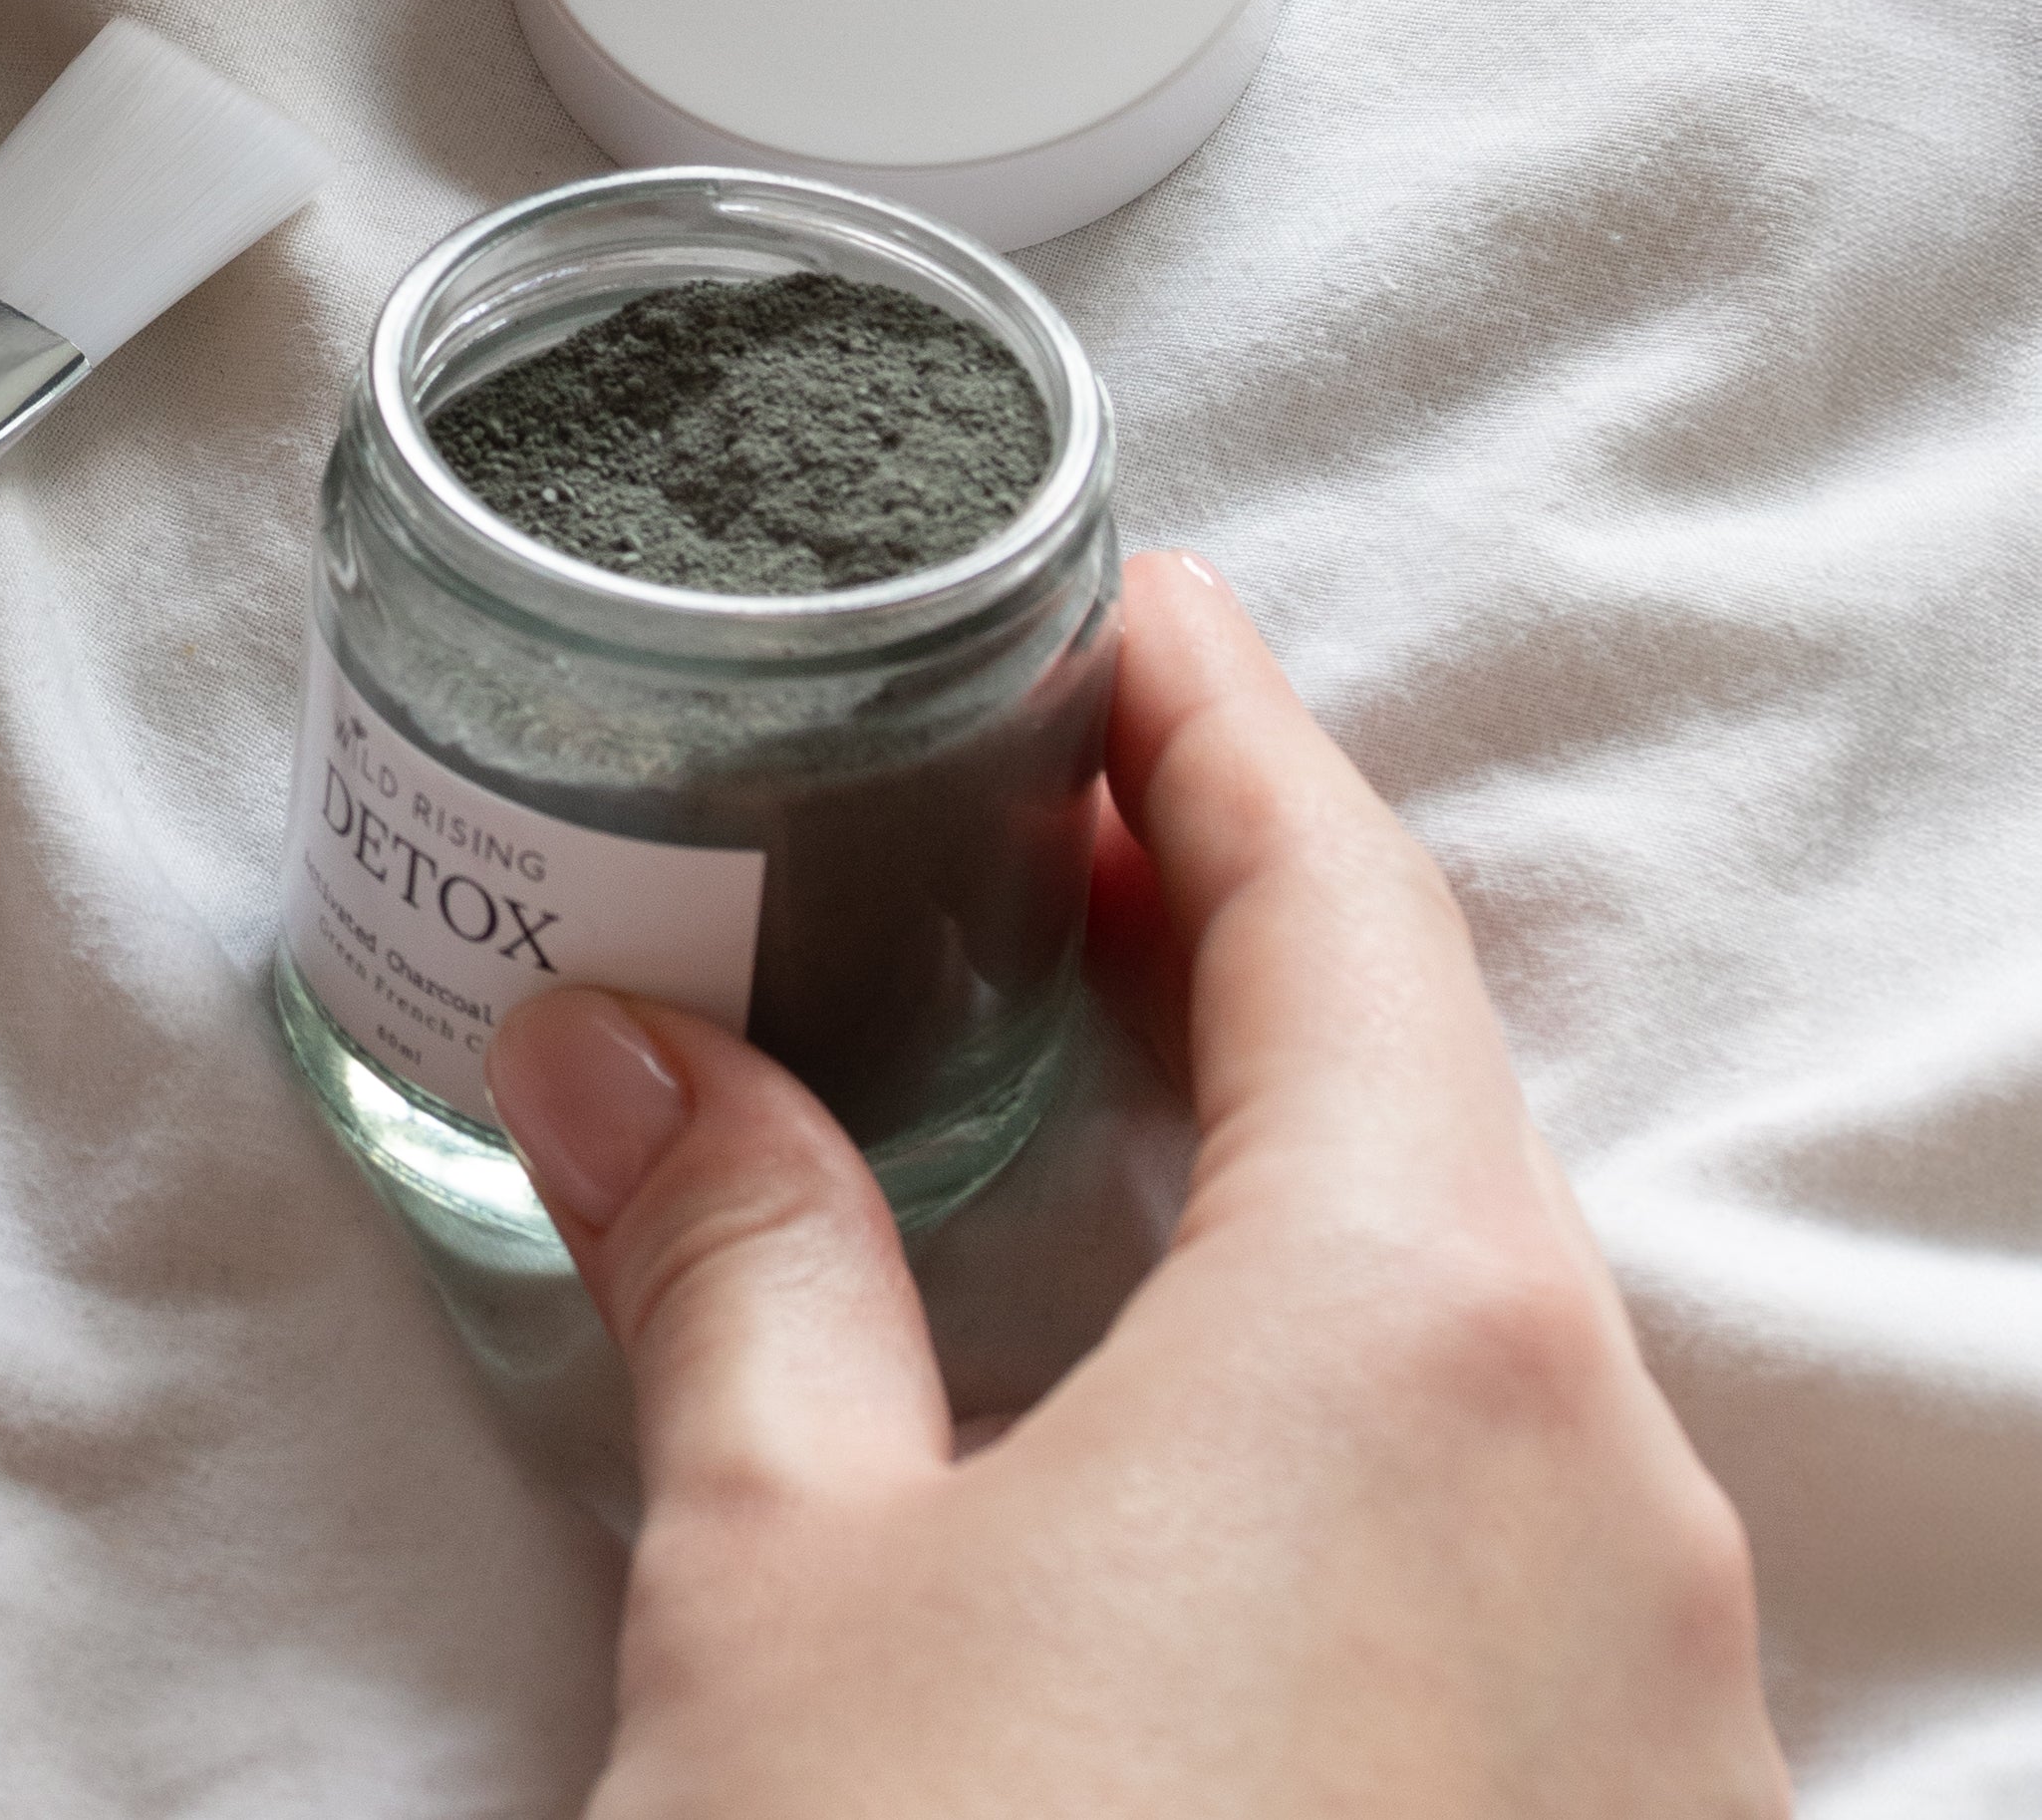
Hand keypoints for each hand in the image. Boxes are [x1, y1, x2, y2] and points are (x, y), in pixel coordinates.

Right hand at [484, 550, 1782, 1819]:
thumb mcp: (786, 1584)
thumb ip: (732, 1267)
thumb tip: (631, 1049)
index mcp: (1428, 1335)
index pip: (1349, 901)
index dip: (1220, 721)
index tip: (1115, 597)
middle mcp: (1619, 1494)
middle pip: (1442, 1102)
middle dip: (1240, 929)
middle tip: (1037, 812)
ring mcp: (1672, 1722)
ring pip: (1490, 1334)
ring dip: (1294, 1176)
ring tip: (1077, 1087)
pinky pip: (1518, 1537)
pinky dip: (1347, 1396)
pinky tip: (1172, 1433)